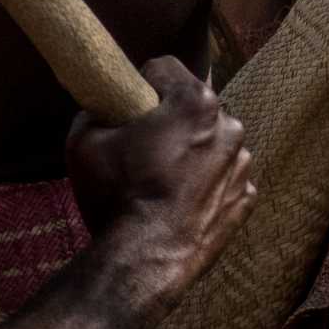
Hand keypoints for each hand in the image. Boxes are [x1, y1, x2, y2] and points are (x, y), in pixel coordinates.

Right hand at [67, 57, 256, 311]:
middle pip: (192, 106)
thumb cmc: (115, 195)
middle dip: (170, 119)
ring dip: (191, 152)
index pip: (164, 68)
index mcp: (195, 100)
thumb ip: (97, 108)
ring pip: (211, 141)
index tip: (127, 109)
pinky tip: (179, 203)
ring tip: (161, 182)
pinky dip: (205, 184)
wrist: (143, 260)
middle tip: (142, 150)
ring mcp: (242, 163)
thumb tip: (105, 105)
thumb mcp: (83, 140)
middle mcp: (229, 123)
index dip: (140, 84)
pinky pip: (223, 177)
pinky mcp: (246, 197)